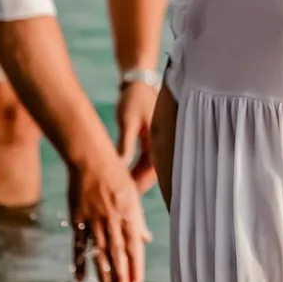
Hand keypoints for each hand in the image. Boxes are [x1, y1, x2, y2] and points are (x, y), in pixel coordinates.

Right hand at [68, 148, 150, 281]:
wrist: (89, 157)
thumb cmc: (115, 174)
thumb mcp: (133, 194)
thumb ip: (138, 220)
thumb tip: (146, 240)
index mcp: (129, 214)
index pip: (134, 247)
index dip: (135, 268)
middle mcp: (112, 219)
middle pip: (117, 253)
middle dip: (121, 277)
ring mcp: (94, 219)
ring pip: (99, 252)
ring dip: (103, 274)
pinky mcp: (78, 218)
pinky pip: (79, 244)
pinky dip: (79, 262)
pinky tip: (80, 278)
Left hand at [116, 78, 158, 192]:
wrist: (139, 83)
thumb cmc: (134, 100)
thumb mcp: (128, 122)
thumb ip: (125, 145)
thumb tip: (120, 167)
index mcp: (160, 142)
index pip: (151, 173)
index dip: (138, 188)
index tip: (124, 197)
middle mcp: (163, 146)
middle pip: (151, 175)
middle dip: (137, 187)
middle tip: (118, 198)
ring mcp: (159, 145)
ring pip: (149, 170)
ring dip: (136, 180)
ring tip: (119, 190)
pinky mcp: (152, 143)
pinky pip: (146, 163)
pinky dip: (136, 171)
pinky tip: (123, 175)